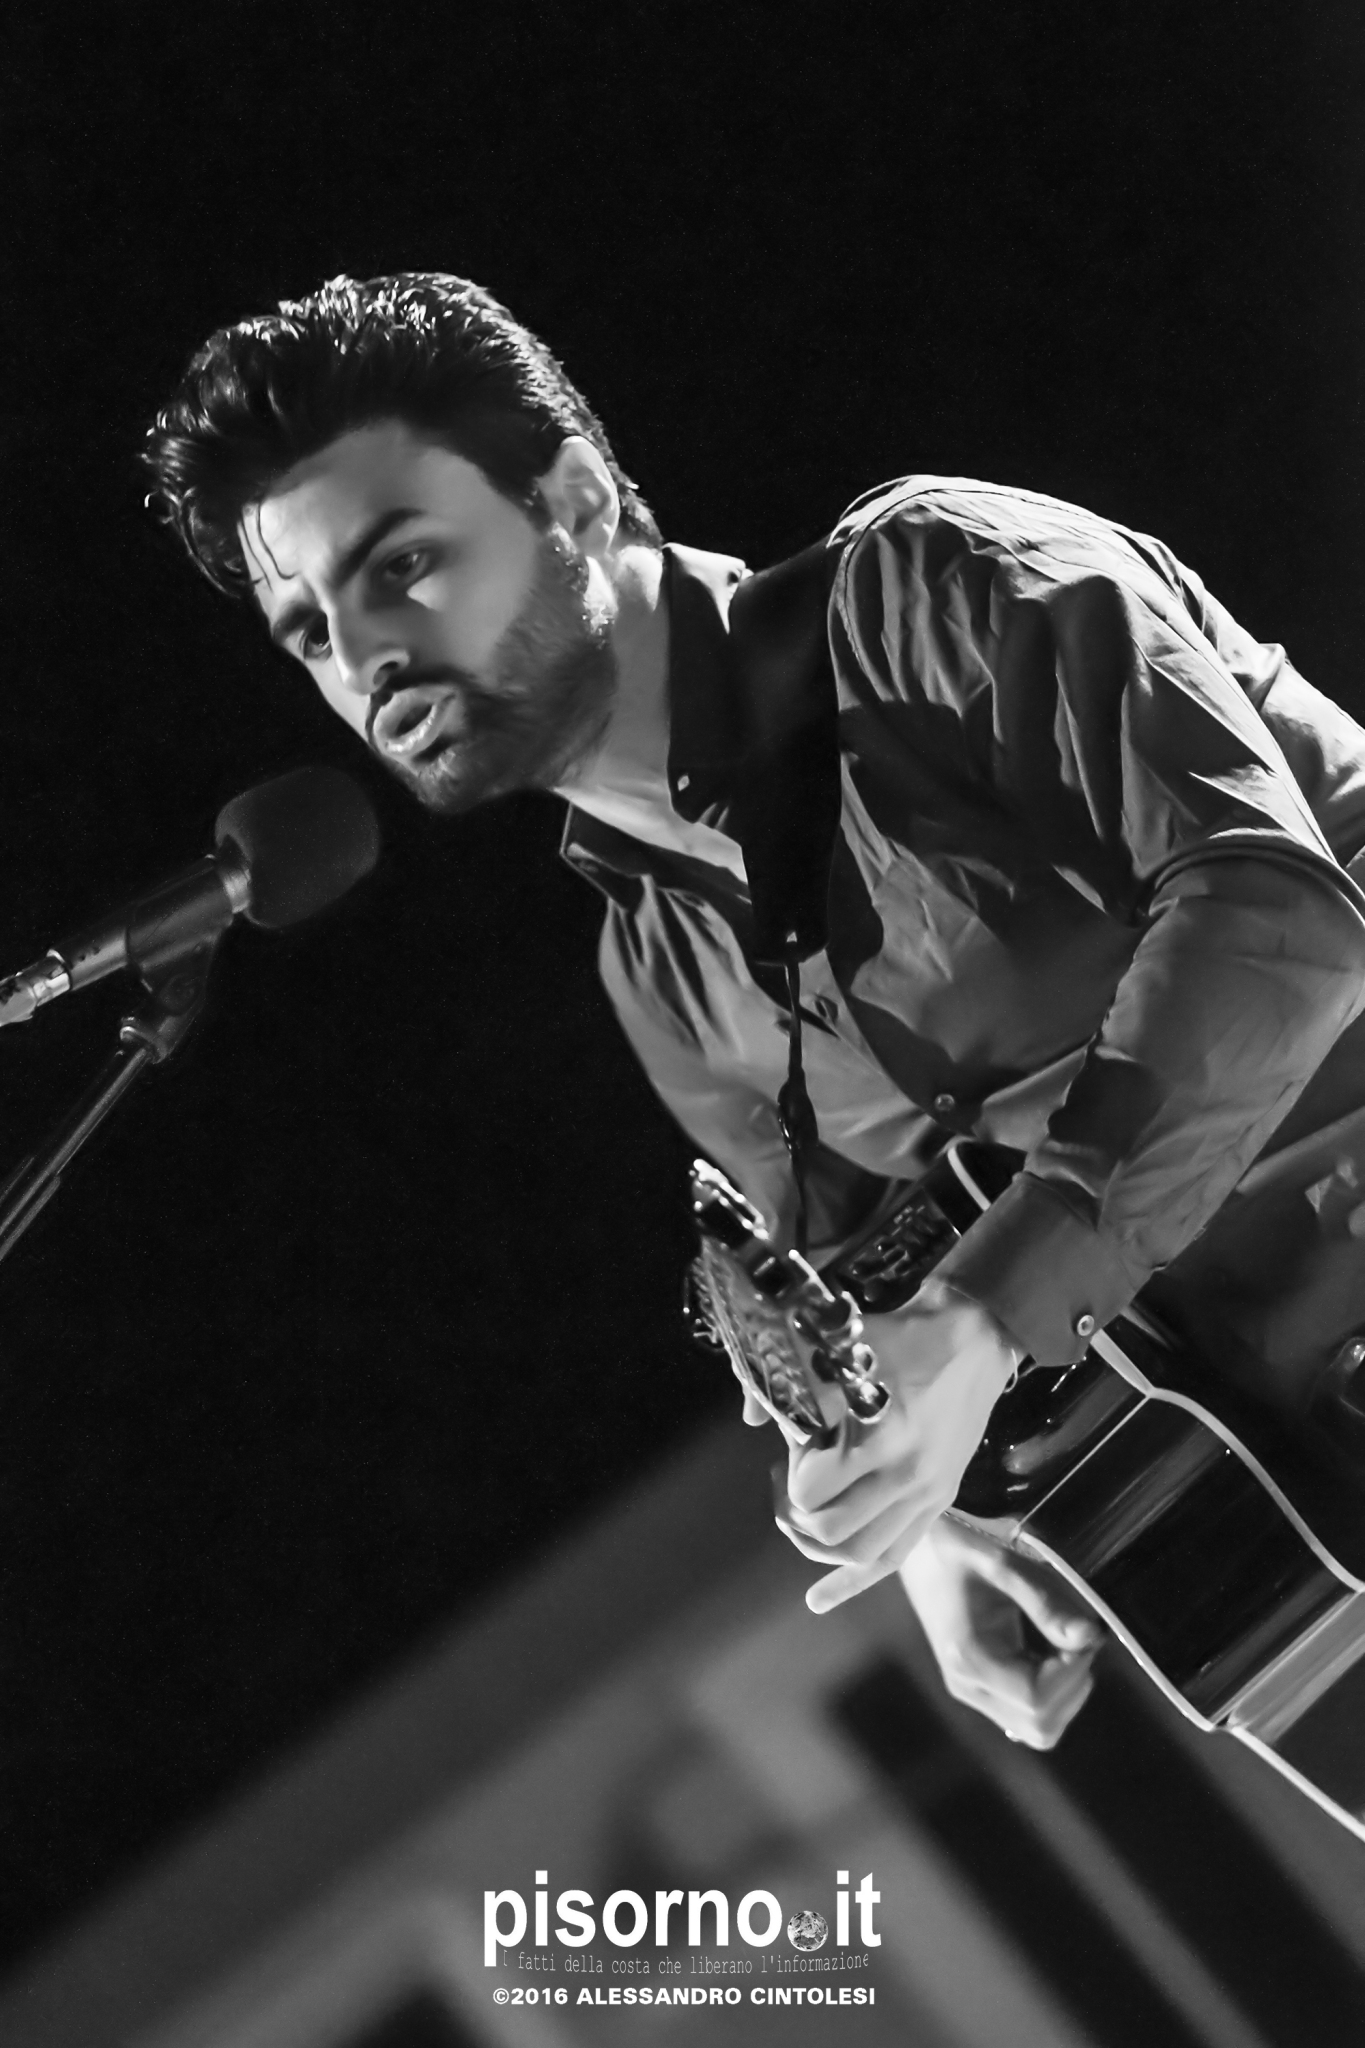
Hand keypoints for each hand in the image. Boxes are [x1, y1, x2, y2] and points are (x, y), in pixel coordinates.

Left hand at [774, 1279, 1022, 1611]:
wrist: (976, 1335)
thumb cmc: (904, 1333)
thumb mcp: (843, 1343)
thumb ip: (792, 1379)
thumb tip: (752, 1416)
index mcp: (886, 1435)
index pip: (814, 1488)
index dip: (793, 1472)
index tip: (794, 1444)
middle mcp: (909, 1475)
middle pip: (830, 1529)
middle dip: (795, 1509)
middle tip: (788, 1477)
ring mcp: (928, 1494)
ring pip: (857, 1554)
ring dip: (814, 1543)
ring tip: (799, 1511)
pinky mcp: (938, 1501)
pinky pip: (892, 1557)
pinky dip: (851, 1584)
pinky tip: (817, 1601)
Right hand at [899, 1517, 1102, 1746]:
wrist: (916, 1550)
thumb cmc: (955, 1549)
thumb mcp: (1001, 1563)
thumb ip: (1046, 1601)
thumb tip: (1091, 1637)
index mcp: (971, 1658)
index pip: (1037, 1699)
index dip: (1072, 1672)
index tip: (1082, 1633)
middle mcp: (969, 1687)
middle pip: (1041, 1727)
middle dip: (1073, 1685)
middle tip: (1076, 1639)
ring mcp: (972, 1693)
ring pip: (1038, 1730)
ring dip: (1065, 1695)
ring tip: (1063, 1647)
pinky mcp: (978, 1690)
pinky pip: (1027, 1717)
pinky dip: (1052, 1697)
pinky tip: (1050, 1658)